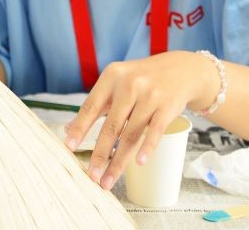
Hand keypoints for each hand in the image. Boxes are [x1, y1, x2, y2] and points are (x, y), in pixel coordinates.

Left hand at [63, 51, 218, 190]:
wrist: (180, 69)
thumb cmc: (142, 79)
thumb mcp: (117, 82)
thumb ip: (96, 104)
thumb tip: (68, 129)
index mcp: (111, 77)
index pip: (91, 106)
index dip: (79, 128)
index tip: (69, 147)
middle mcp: (129, 85)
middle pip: (111, 126)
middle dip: (100, 154)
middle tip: (91, 175)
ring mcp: (150, 96)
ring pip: (131, 134)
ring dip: (119, 161)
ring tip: (108, 179)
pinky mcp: (167, 107)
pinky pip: (155, 132)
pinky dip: (146, 148)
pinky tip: (138, 163)